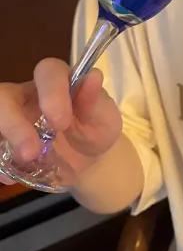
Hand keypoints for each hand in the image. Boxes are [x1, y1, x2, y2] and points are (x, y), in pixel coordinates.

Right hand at [0, 58, 121, 184]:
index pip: (47, 72)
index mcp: (58, 81)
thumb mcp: (104, 118)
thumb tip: (93, 75)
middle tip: (32, 151)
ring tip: (23, 162)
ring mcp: (13, 117)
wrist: (89, 160)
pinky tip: (10, 178)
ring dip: (4, 139)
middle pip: (4, 95)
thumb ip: (96, 100)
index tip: (61, 122)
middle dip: (13, 123)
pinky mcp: (5, 140)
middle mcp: (29, 95)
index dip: (50, 92)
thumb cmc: (96, 130)